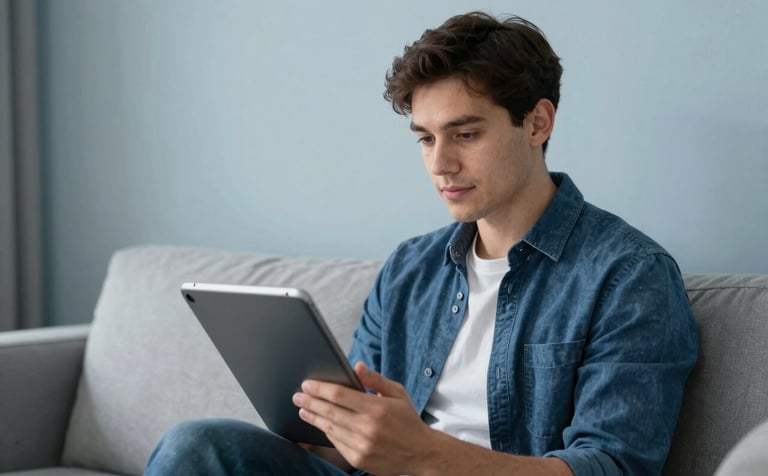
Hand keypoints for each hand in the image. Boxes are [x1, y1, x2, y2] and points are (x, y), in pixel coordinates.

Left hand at [292, 362, 432, 474]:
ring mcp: (362, 445)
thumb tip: (356, 366)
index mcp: (376, 408)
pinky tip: (320, 424)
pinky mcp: (359, 459)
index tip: (307, 384)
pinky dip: (326, 432)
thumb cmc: (407, 420)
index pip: (339, 395)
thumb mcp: (397, 393)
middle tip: (297, 396)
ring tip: (304, 410)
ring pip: (330, 428)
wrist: (421, 453)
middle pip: (329, 412)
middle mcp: (367, 428)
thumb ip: (375, 379)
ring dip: (314, 418)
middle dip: (310, 402)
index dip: (320, 389)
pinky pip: (336, 443)